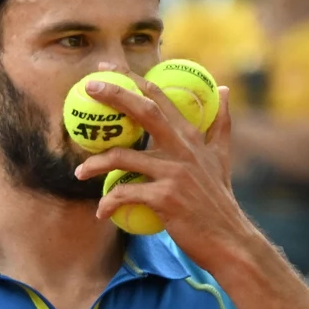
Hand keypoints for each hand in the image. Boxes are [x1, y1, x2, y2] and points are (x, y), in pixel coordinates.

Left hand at [73, 77, 267, 272]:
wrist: (229, 239)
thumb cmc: (218, 198)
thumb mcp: (222, 157)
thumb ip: (220, 123)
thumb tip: (225, 88)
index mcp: (190, 136)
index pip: (160, 97)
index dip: (132, 79)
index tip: (105, 69)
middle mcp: (183, 148)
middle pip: (143, 111)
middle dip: (114, 94)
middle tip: (87, 88)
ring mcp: (174, 172)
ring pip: (122, 157)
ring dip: (94, 165)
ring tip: (79, 173)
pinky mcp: (164, 197)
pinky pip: (124, 194)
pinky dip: (109, 203)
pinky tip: (101, 211)